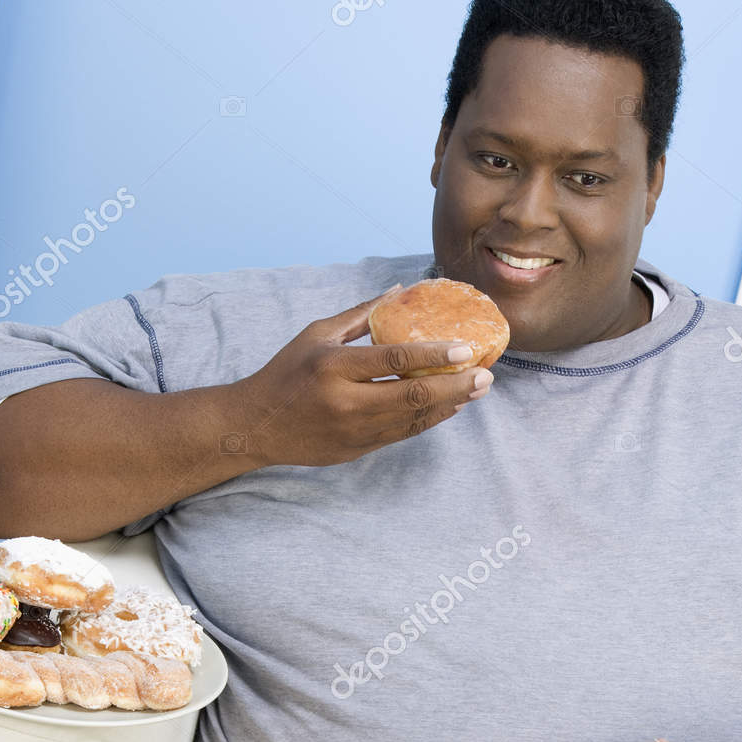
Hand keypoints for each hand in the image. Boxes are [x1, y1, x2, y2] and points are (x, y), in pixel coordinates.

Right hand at [233, 287, 493, 466]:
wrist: (256, 426)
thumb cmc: (286, 372)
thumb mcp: (316, 334)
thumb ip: (360, 315)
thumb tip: (400, 290)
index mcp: (333, 367)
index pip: (393, 361)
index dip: (433, 356)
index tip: (465, 349)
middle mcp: (345, 402)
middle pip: (412, 397)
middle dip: (455, 387)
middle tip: (485, 376)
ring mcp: (352, 431)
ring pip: (413, 421)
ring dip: (450, 406)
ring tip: (476, 389)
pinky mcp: (357, 450)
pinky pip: (402, 434)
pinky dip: (429, 420)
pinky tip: (449, 407)